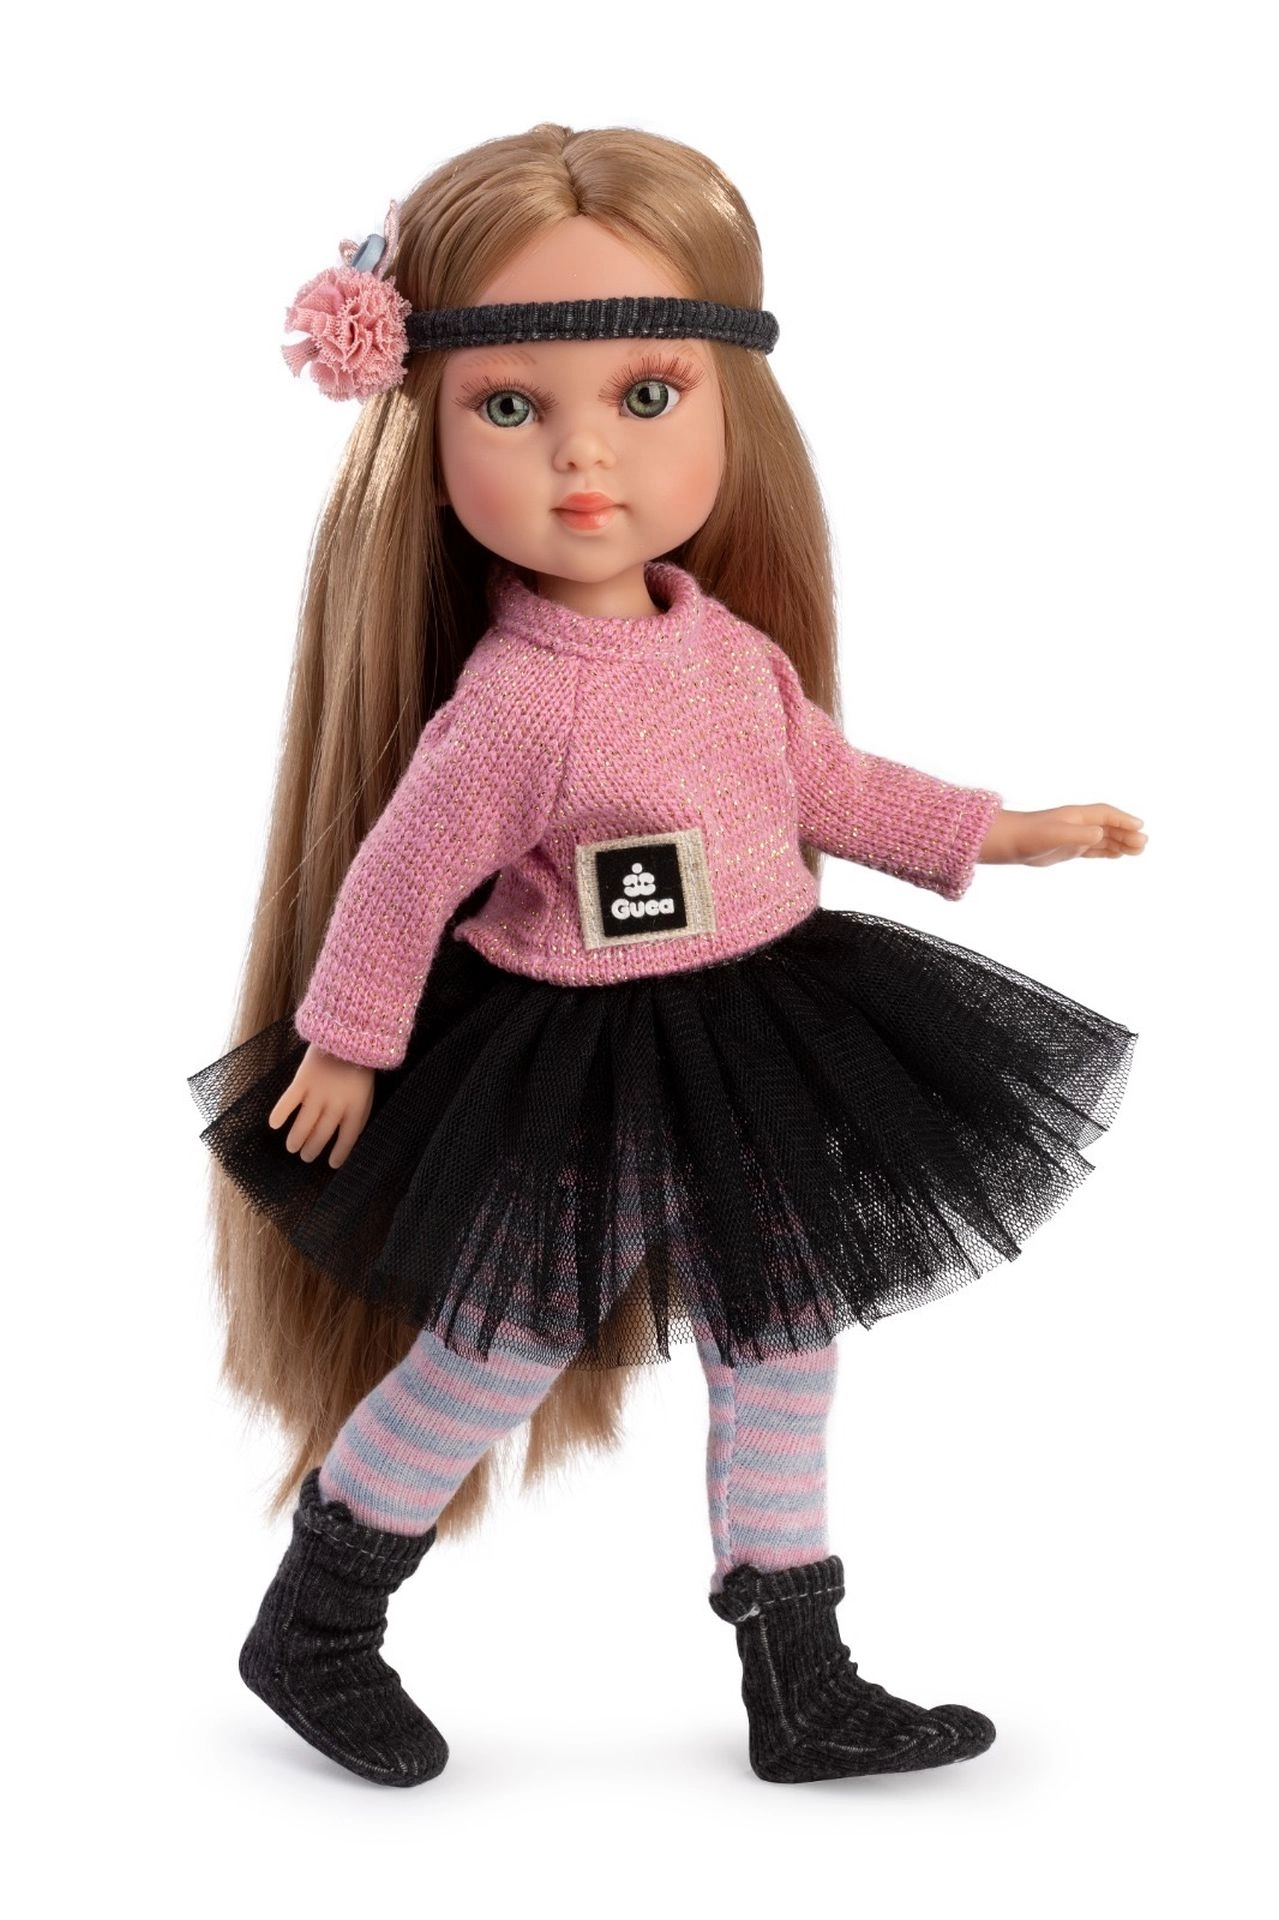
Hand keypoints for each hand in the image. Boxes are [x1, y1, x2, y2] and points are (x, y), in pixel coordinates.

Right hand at [268, 1043, 374, 1169]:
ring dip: (296, 1139)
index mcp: (356, 1107)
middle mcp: (336, 1105)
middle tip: (306, 1157)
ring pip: (304, 1124)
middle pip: (322, 1134)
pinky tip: (274, 1125)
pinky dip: (280, 1114)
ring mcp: (318, 1094)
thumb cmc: (361, 1063)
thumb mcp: (368, 1090)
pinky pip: (288, 1102)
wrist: (349, 1033)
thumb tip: (350, 1134)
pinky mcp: (302, 1081)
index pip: (347, 1138)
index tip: (332, 1164)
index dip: (340, 1153)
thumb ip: (359, 1111)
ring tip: (291, 1148)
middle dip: (313, 1148)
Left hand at [979, 804, 1147, 867]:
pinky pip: (1093, 849)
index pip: (1106, 814)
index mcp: (1077, 816)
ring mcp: (1073, 836)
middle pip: (1109, 826)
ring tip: (1138, 850)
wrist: (1007, 842)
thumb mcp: (1055, 836)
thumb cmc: (1029, 836)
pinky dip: (1107, 850)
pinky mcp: (1067, 849)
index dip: (1124, 819)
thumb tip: (1101, 834)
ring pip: (1103, 838)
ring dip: (1121, 843)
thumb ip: (1078, 835)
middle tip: (1144, 844)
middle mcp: (1077, 824)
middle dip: (1127, 834)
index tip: (1140, 827)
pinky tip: (1118, 855)